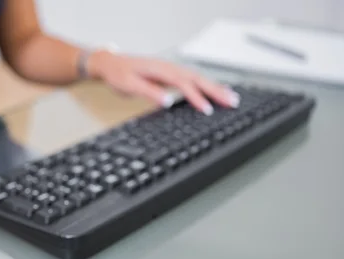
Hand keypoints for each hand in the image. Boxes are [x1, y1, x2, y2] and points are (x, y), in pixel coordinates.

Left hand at [87, 50, 239, 114]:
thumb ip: (148, 92)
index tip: (207, 110)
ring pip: (198, 78)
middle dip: (216, 91)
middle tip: (232, 102)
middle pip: (197, 79)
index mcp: (160, 69)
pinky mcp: (170, 74)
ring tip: (231, 98)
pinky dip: (206, 85)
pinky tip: (215, 91)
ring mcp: (171, 70)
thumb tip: (167, 102)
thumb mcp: (129, 85)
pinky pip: (192, 79)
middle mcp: (169, 67)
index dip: (196, 97)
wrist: (111, 63)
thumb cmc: (119, 74)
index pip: (184, 84)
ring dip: (215, 88)